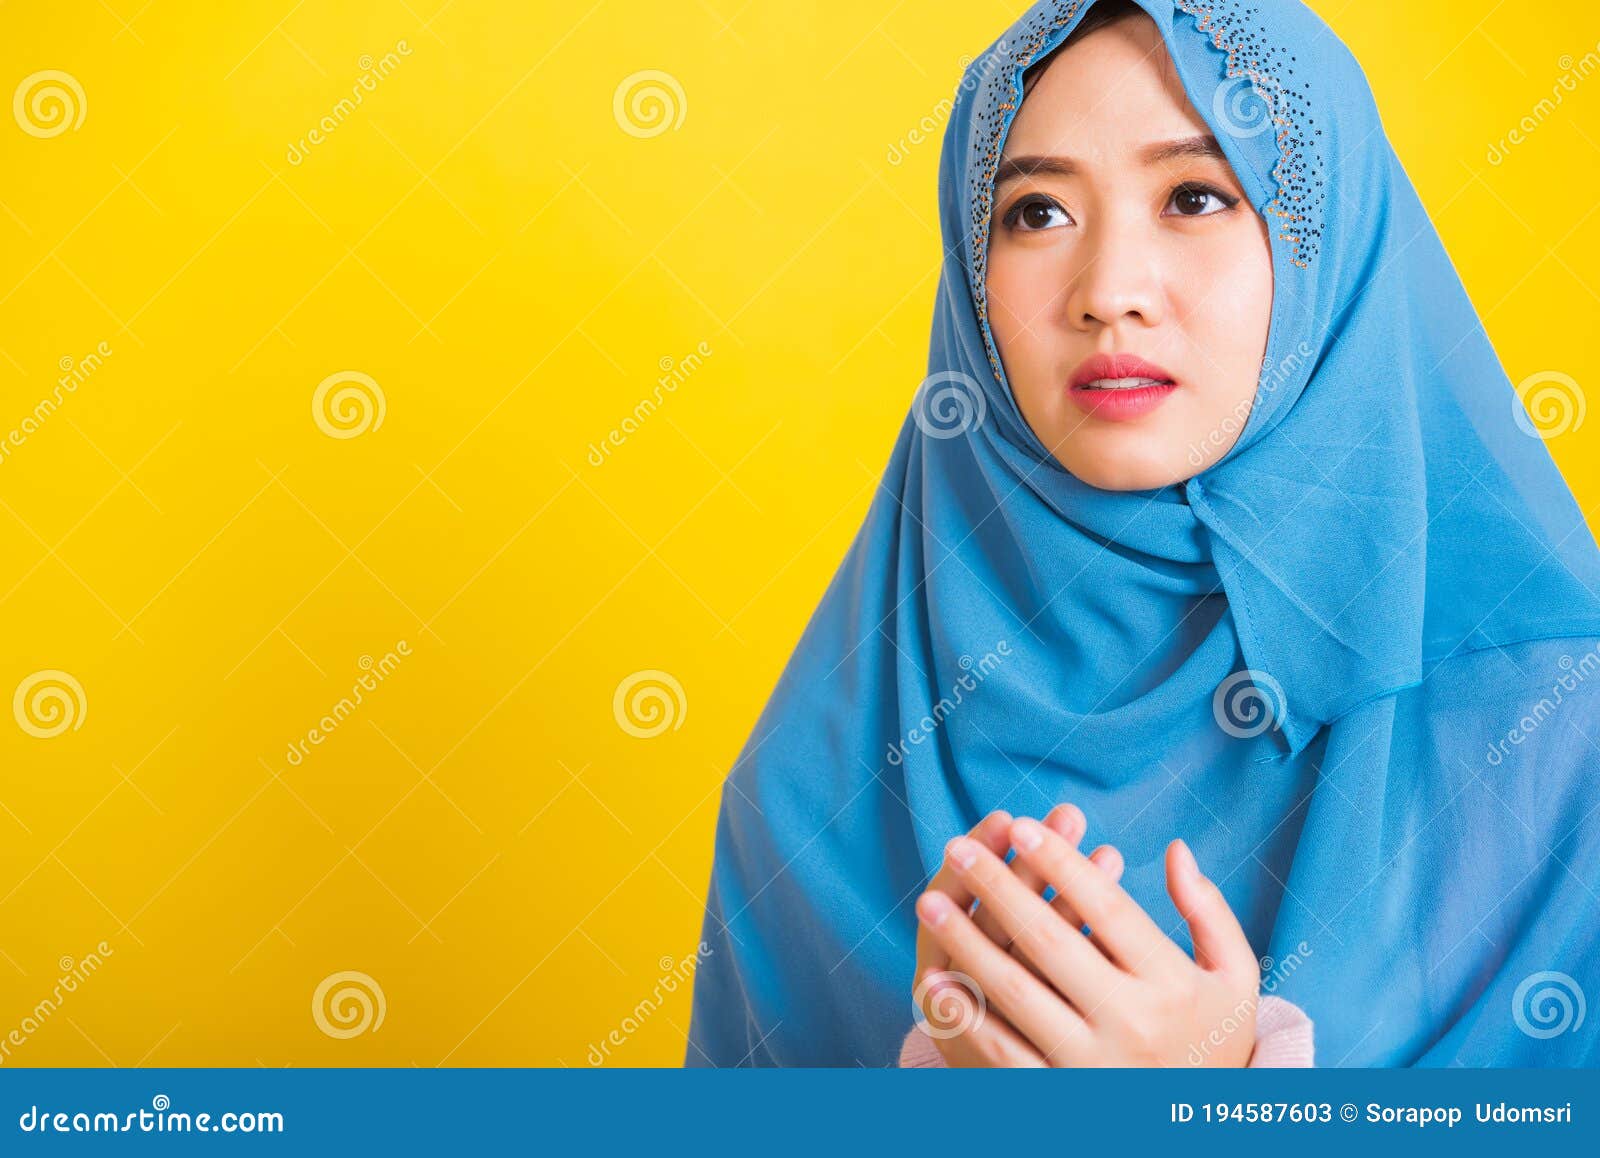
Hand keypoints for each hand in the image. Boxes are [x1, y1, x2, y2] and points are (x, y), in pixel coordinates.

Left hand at [914, 812, 1260, 1065]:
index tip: (1023, 823)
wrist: (1200, 1135)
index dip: (1062, 862)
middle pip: (1051, 941)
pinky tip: (935, 978)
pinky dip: (965, 1016)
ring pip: (1017, 991)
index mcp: (1172, 984)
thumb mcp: (1234, 979)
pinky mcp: (1058, 1098)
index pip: (1108, 908)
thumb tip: (1175, 847)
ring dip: (966, 942)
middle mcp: (1131, 1023)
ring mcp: (1091, 1064)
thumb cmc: (1213, 1042)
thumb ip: (1208, 913)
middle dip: (999, 887)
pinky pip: (1002, 1051)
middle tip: (960, 847)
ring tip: (929, 901)